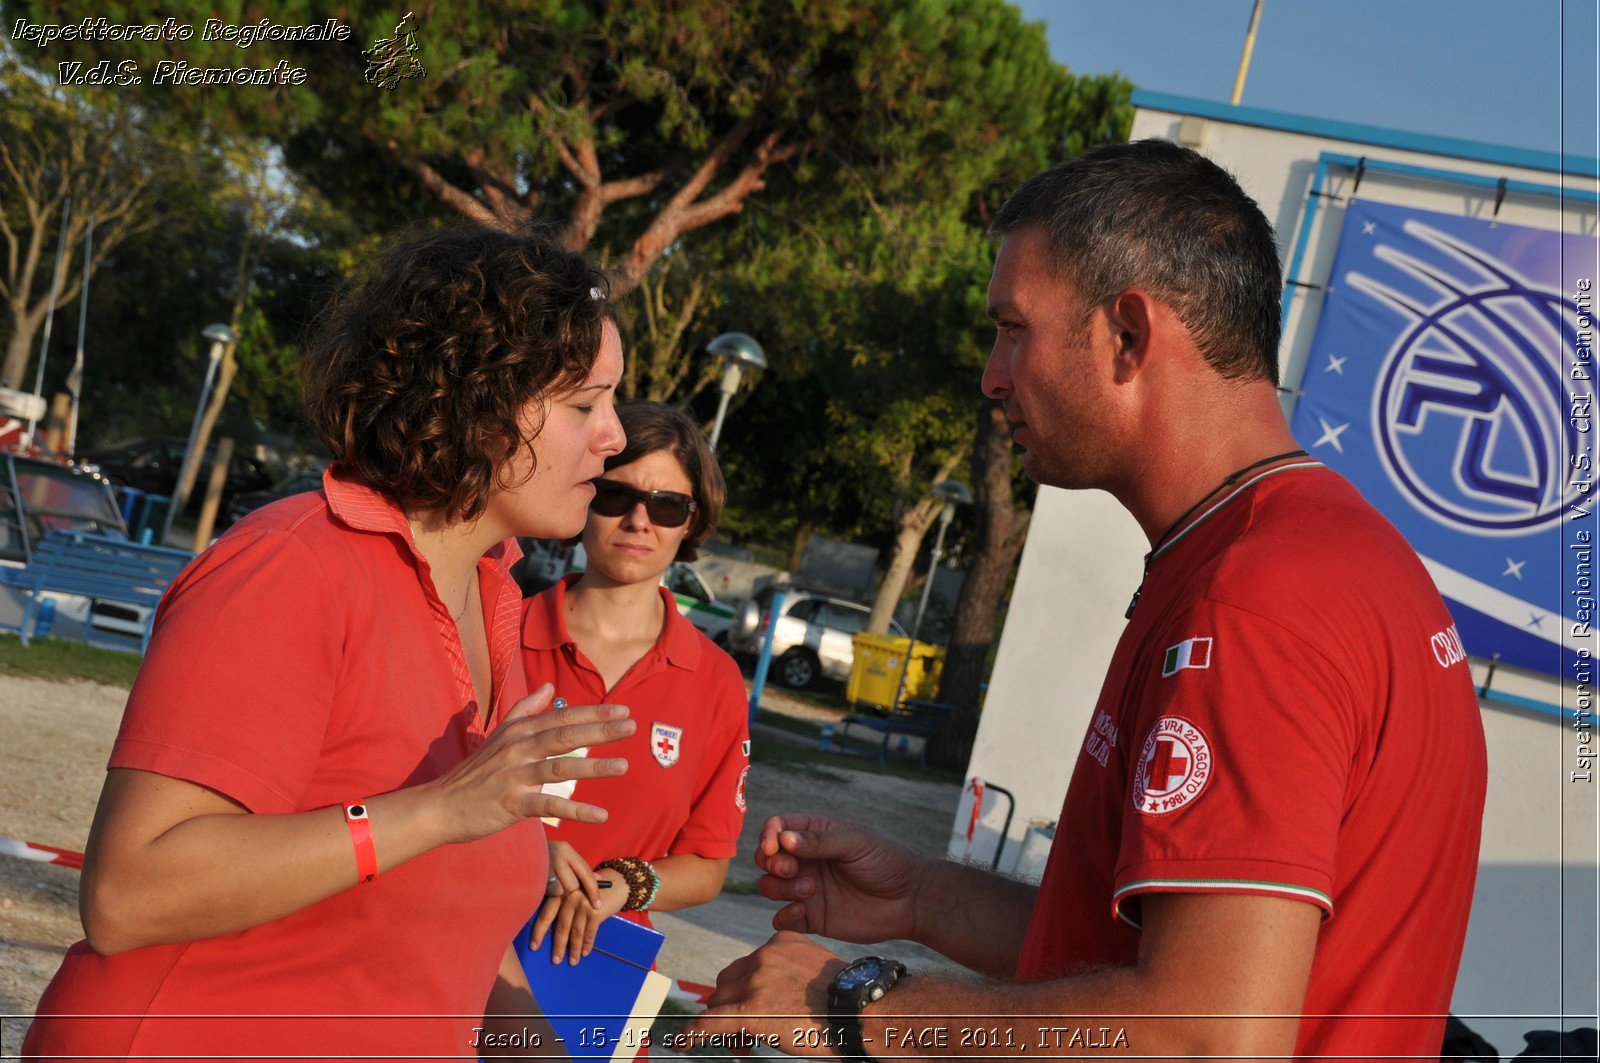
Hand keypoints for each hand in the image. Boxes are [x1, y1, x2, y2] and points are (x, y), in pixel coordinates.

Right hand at [430, 685, 632, 843]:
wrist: (442, 805)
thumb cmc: (475, 771)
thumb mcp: (499, 735)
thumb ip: (525, 709)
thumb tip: (549, 687)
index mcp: (519, 731)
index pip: (562, 716)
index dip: (593, 712)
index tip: (622, 710)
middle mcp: (518, 749)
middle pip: (564, 735)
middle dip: (600, 729)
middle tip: (631, 725)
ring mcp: (515, 776)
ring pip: (559, 768)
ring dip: (593, 767)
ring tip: (623, 766)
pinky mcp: (512, 803)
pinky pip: (548, 805)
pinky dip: (576, 810)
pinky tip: (601, 815)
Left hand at [531, 845, 627, 962]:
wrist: (617, 883)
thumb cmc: (592, 890)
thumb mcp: (575, 892)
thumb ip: (564, 905)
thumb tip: (553, 931)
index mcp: (561, 892)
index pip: (546, 914)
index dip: (539, 932)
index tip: (533, 947)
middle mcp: (570, 897)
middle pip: (561, 926)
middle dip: (558, 945)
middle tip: (555, 960)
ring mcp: (583, 904)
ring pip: (575, 932)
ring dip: (574, 949)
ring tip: (572, 961)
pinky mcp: (595, 912)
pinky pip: (589, 933)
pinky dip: (587, 944)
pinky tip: (585, 953)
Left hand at [682, 931, 845, 1056]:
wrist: (864, 1012)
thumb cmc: (850, 999)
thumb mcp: (816, 970)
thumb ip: (788, 975)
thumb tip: (772, 1000)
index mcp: (781, 941)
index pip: (746, 965)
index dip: (744, 990)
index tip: (757, 1009)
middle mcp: (765, 955)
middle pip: (728, 982)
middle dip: (731, 1006)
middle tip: (744, 1034)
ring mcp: (756, 980)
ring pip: (720, 1003)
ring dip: (726, 1025)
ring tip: (743, 1047)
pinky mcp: (751, 1009)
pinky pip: (712, 1022)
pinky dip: (694, 1032)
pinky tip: (683, 1042)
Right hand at [756, 814, 924, 943]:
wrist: (911, 901)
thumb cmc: (888, 862)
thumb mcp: (856, 843)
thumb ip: (820, 841)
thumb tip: (784, 839)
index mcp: (816, 835)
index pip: (778, 827)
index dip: (768, 835)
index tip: (773, 847)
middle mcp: (807, 860)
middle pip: (767, 858)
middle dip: (770, 862)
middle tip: (790, 869)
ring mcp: (807, 889)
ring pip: (770, 886)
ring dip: (779, 888)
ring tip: (809, 890)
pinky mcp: (813, 918)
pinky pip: (783, 919)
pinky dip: (783, 917)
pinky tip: (801, 912)